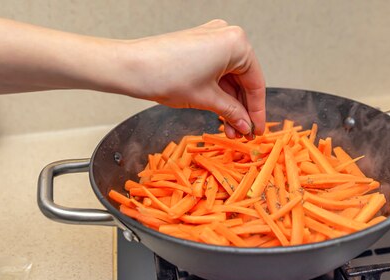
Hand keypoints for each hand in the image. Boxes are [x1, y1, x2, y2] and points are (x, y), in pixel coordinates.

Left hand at [121, 20, 265, 138]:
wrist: (132, 67)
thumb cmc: (166, 76)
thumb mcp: (206, 99)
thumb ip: (232, 112)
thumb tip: (246, 125)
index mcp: (237, 43)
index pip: (256, 83)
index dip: (257, 111)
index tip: (257, 131)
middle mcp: (227, 35)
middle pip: (244, 80)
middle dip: (242, 109)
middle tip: (243, 134)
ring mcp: (213, 38)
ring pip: (230, 77)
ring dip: (230, 104)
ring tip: (229, 129)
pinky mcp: (199, 44)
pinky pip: (217, 70)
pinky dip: (219, 92)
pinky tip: (220, 113)